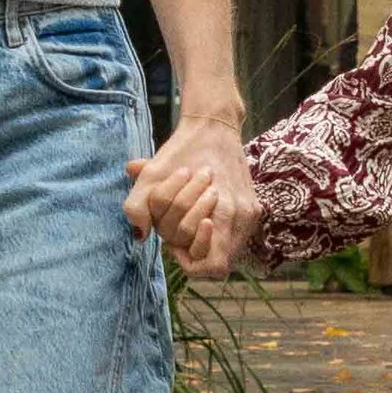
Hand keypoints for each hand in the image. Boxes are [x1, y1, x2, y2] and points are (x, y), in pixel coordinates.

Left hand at [125, 107, 260, 280]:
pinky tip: (202, 212)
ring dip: (201, 235)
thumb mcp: (153, 174)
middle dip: (189, 238)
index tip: (173, 241)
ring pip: (225, 251)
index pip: (212, 266)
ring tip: (193, 209)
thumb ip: (138, 205)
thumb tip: (140, 236)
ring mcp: (250, 213)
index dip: (187, 258)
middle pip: (211, 255)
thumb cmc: (182, 150)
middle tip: (181, 215)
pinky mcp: (253, 208)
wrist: (214, 126)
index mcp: (224, 208)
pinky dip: (214, 231)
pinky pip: (232, 238)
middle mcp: (242, 215)